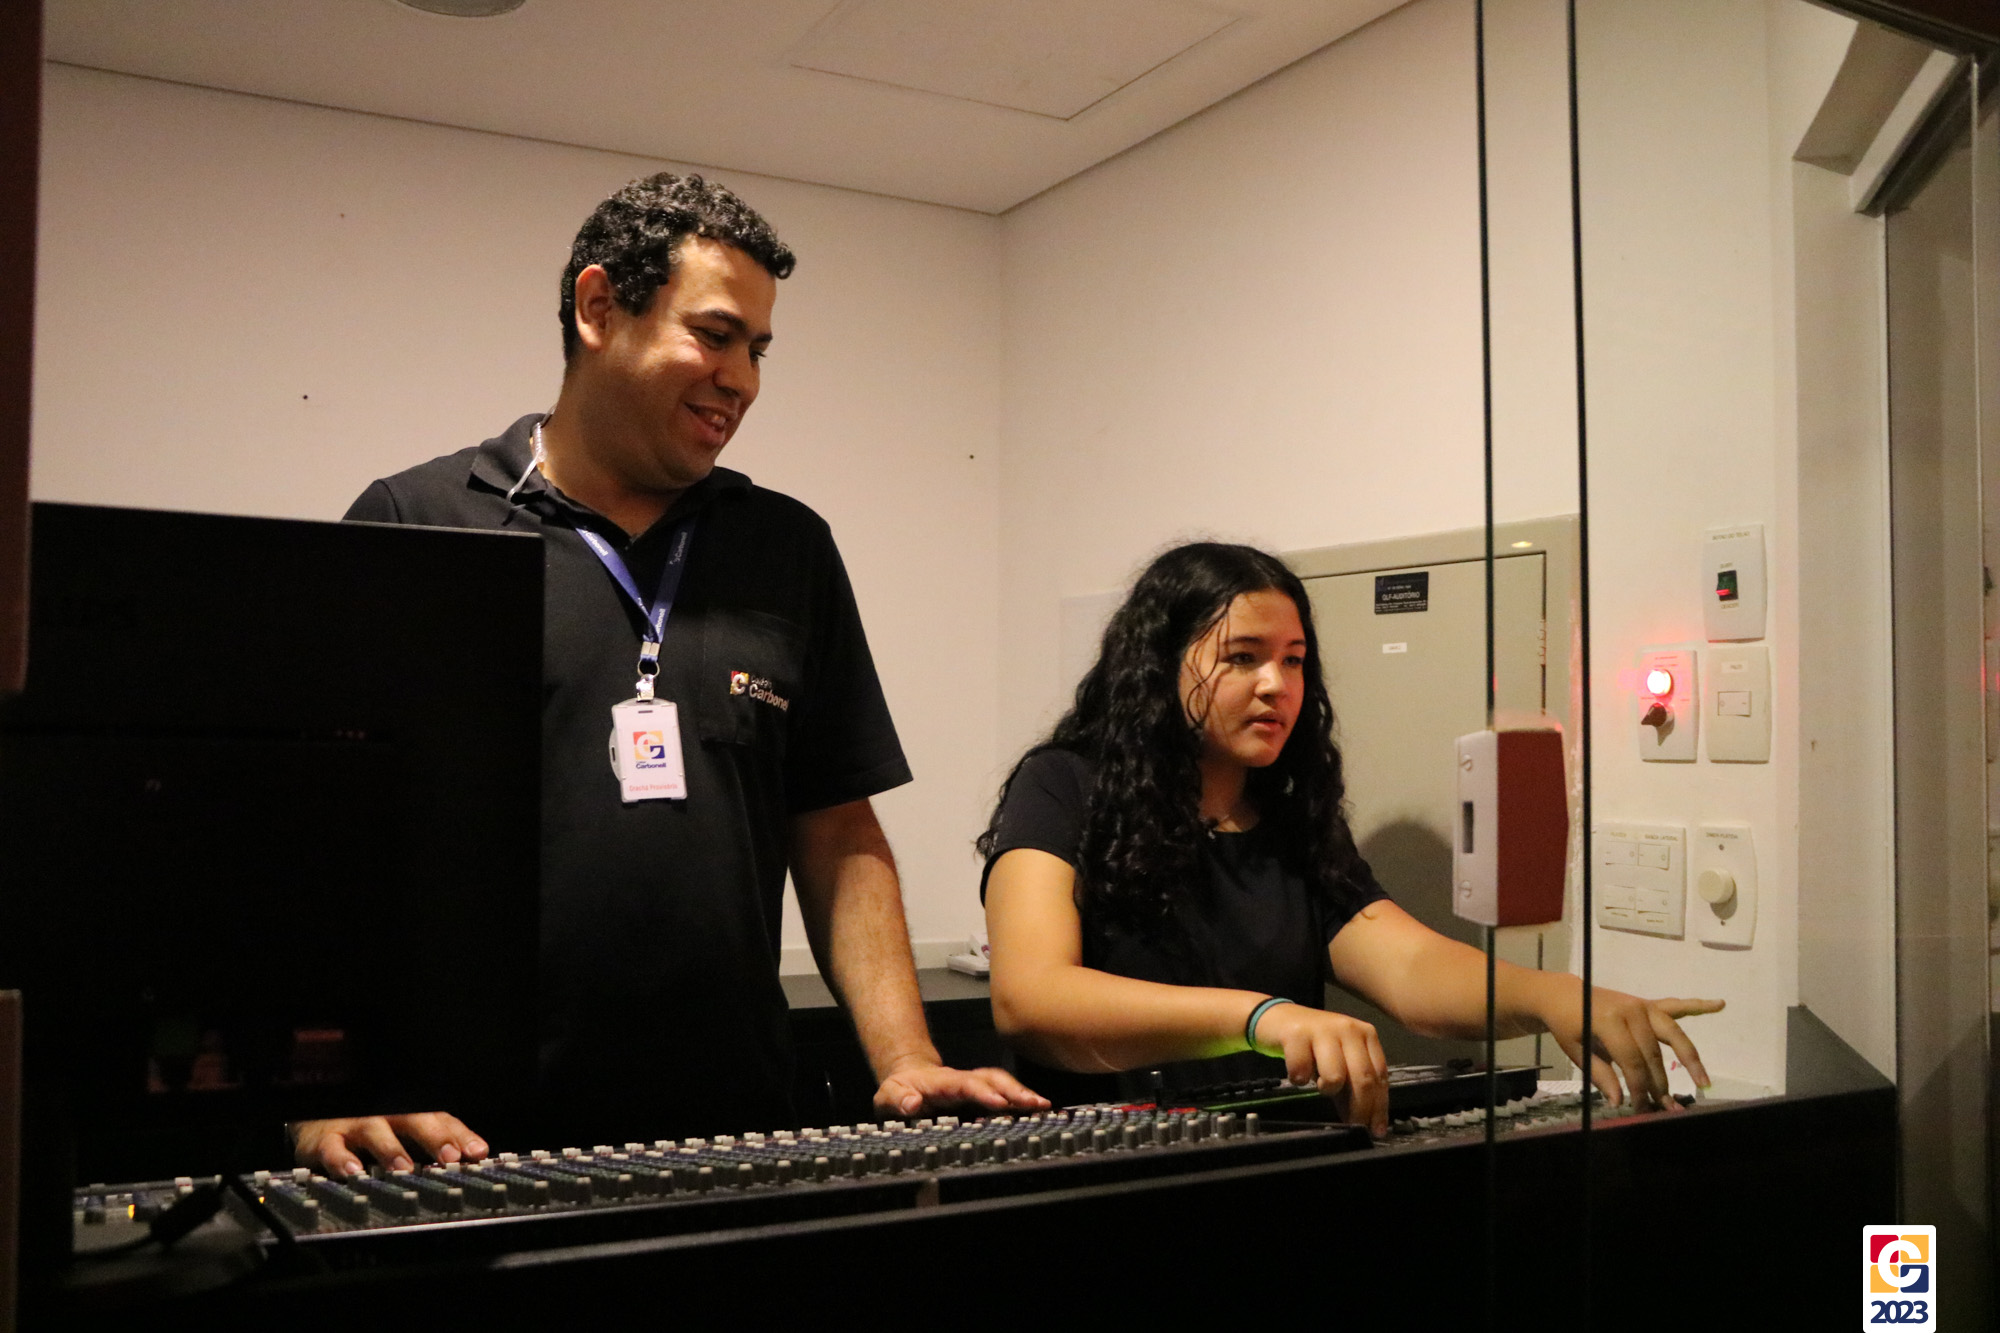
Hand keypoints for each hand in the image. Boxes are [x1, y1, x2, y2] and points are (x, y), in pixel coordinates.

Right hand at [291, 1112, 488, 1176]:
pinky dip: (342, 1160)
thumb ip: (435, 1144)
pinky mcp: (325, 1140)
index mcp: (408, 1112)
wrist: (316, 1119)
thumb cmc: (368, 1128)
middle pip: (413, 1119)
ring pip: (374, 1130)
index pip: (440, 1118)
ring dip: (390, 1149)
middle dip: (434, 1137)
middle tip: (451, 1156)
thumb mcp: (403, 1132)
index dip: (460, 1134)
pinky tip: (353, 1173)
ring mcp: (355, 1125)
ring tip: (404, 1167)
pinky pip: (333, 1149)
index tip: (478, 1152)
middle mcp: (385, 1114)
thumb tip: (474, 1158)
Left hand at [871, 1061, 1050, 1118]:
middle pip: (992, 1080)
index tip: (1000, 1103)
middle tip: (1037, 1104)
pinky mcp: (980, 1095)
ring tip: (1044, 1106)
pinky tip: (1038, 1110)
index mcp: (941, 1083)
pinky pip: (1003, 1093)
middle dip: (1015, 1091)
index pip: (965, 1085)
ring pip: (1002, 1083)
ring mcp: (973, 1086)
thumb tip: (912, 1104)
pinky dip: (1021, 1099)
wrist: (907, 1078)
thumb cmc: (898, 1091)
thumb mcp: (887, 1097)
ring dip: (1022, 1093)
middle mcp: (962, 1081)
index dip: (983, 1093)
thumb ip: (896, 1100)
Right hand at [1254, 1003, 1388, 1136]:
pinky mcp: (1296, 1035)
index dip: (1379, 1106)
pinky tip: (1297, 1073)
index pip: (1380, 1075)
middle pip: (1363, 1078)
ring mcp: (1322, 1030)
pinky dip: (1298, 1079)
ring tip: (1317, 1083)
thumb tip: (1366, 1121)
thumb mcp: (1340, 1060)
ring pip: (1335, 1077)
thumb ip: (1354, 1086)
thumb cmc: (1313, 1043)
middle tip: (1351, 1125)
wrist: (1280, 1018)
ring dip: (1326, 1089)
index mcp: (1365, 1034)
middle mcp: (1348, 1029)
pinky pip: (1302, 1072)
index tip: (1376, 1129)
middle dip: (1359, 1109)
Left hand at [1539, 985, 1723, 1110]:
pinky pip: (1676, 1005)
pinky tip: (1718, 1004)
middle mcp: (1631, 1010)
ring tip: (1703, 1081)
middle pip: (1653, 1053)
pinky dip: (1698, 1005)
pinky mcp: (1648, 1004)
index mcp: (1609, 1020)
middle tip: (1668, 1107)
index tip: (1641, 1107)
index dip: (1638, 1087)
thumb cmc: (1568, 1024)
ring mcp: (1642, 1005)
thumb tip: (1620, 1101)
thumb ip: (1599, 1074)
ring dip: (1690, 1058)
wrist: (1563, 994)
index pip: (1632, 1060)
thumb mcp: (1575, 1050)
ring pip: (1673, 1033)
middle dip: (1660, 1083)